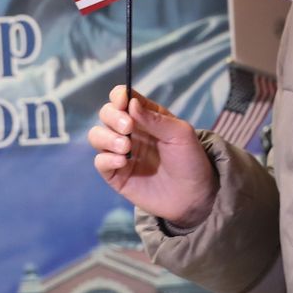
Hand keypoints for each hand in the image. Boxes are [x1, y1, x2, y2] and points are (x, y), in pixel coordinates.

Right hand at [87, 85, 219, 228]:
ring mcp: (122, 153)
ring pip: (97, 136)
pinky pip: (100, 162)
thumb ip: (155, 118)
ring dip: (106, 137)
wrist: (195, 196)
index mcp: (146, 116)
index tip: (123, 101)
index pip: (123, 98)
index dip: (119, 96)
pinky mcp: (116, 175)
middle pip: (106, 114)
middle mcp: (130, 131)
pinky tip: (123, 161)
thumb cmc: (191, 160)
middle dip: (112, 117)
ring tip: (126, 147)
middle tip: (128, 127)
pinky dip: (107, 158)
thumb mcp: (180, 134)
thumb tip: (130, 102)